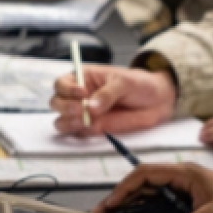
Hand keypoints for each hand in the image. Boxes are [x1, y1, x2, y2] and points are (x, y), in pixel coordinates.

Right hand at [51, 65, 175, 135]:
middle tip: (81, 109)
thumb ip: (107, 94)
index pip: (62, 84)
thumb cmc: (138, 85)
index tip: (82, 93)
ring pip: (62, 121)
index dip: (67, 89)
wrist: (156, 101)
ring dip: (68, 122)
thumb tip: (91, 107)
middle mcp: (78, 97)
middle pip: (56, 103)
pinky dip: (80, 132)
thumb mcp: (124, 82)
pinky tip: (92, 128)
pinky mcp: (92, 129)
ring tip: (85, 121)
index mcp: (83, 79)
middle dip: (65, 107)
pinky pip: (77, 134)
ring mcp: (84, 114)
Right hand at [93, 163, 212, 212]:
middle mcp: (184, 176)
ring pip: (152, 191)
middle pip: (145, 181)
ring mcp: (188, 186)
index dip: (124, 187)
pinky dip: (147, 208)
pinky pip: (163, 199)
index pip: (145, 172)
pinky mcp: (192, 197)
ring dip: (133, 202)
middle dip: (123, 196)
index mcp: (186, 172)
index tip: (110, 202)